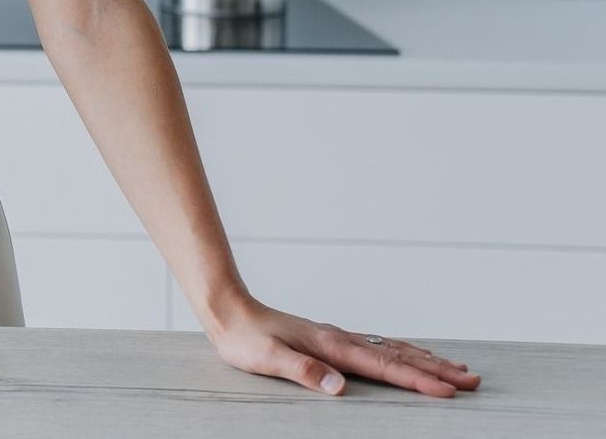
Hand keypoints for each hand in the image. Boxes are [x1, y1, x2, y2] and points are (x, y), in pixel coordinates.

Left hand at [202, 293, 481, 397]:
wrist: (229, 310)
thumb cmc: (245, 338)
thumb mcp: (268, 358)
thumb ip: (304, 372)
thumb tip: (340, 386)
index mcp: (332, 346)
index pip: (385, 367)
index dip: (419, 380)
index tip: (450, 391)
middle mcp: (341, 339)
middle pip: (399, 355)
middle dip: (437, 370)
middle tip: (473, 381)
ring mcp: (338, 337)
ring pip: (392, 349)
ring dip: (426, 359)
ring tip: (456, 369)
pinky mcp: (330, 340)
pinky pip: (378, 347)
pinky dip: (402, 352)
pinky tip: (408, 356)